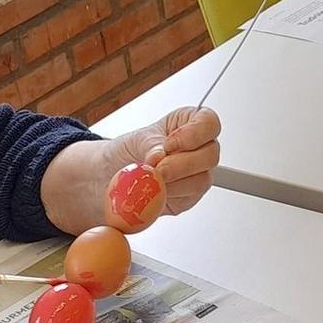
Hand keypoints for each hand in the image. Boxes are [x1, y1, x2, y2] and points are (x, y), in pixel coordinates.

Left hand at [39, 109, 220, 233]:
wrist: (111, 176)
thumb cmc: (128, 151)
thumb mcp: (136, 140)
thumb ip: (151, 145)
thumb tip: (160, 155)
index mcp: (191, 124)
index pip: (209, 123)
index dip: (194, 134)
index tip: (169, 144)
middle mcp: (199, 149)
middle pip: (211, 154)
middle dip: (182, 163)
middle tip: (158, 168)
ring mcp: (197, 174)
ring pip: (202, 180)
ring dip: (175, 182)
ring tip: (152, 180)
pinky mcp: (189, 196)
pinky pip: (189, 198)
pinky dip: (168, 196)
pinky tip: (154, 191)